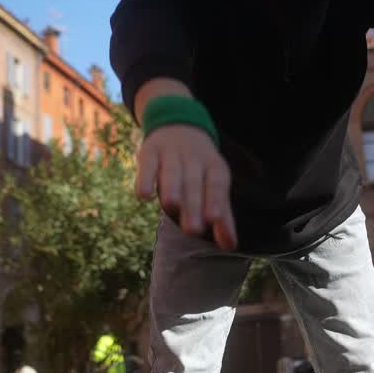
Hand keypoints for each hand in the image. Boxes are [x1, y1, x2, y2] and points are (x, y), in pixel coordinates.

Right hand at [135, 124, 236, 249]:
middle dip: (193, 205)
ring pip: (172, 171)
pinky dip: (145, 178)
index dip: (215, 199)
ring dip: (172, 187)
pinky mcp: (149, 151)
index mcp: (214, 166)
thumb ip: (222, 217)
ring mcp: (171, 153)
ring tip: (172, 206)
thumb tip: (230, 246)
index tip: (213, 219)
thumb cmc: (198, 168)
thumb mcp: (213, 185)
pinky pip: (147, 163)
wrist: (177, 125)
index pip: (217, 183)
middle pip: (194, 182)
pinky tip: (143, 195)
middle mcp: (194, 158)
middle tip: (192, 230)